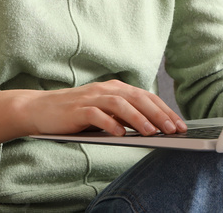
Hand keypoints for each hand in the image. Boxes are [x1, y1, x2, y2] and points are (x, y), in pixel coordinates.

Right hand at [0, 80, 186, 148]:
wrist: (41, 110)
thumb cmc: (76, 114)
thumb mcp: (105, 113)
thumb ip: (124, 117)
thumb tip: (153, 128)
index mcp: (115, 88)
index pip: (146, 97)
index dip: (165, 110)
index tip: (180, 125)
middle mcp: (105, 89)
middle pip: (137, 98)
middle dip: (158, 114)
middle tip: (174, 130)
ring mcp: (90, 98)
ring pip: (120, 104)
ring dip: (138, 118)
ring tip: (152, 132)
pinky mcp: (77, 109)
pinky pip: (96, 115)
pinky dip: (110, 124)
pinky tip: (120, 135)